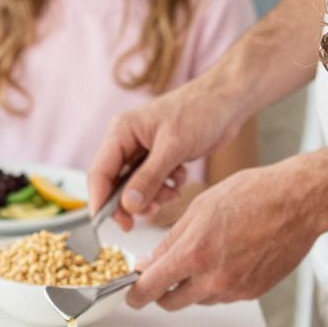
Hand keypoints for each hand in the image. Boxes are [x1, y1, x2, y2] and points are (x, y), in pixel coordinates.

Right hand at [87, 68, 247, 227]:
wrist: (228, 102)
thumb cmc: (199, 112)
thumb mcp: (173, 147)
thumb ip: (148, 178)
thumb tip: (128, 206)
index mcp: (122, 131)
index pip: (100, 172)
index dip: (99, 200)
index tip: (105, 224)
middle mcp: (128, 141)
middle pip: (116, 183)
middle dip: (131, 202)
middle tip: (145, 218)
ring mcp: (144, 150)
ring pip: (136, 186)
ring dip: (153, 196)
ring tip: (172, 193)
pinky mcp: (160, 158)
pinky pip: (154, 183)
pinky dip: (166, 187)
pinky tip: (181, 178)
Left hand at [126, 156, 322, 310]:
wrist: (299, 203)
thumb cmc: (253, 195)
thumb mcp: (200, 208)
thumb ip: (170, 241)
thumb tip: (148, 263)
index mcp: (194, 253)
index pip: (150, 288)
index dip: (135, 293)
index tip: (131, 292)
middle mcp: (213, 279)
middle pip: (171, 303)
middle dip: (160, 292)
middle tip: (161, 275)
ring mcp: (235, 289)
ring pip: (198, 299)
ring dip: (192, 286)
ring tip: (205, 254)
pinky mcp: (253, 293)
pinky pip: (223, 295)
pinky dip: (217, 283)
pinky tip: (227, 257)